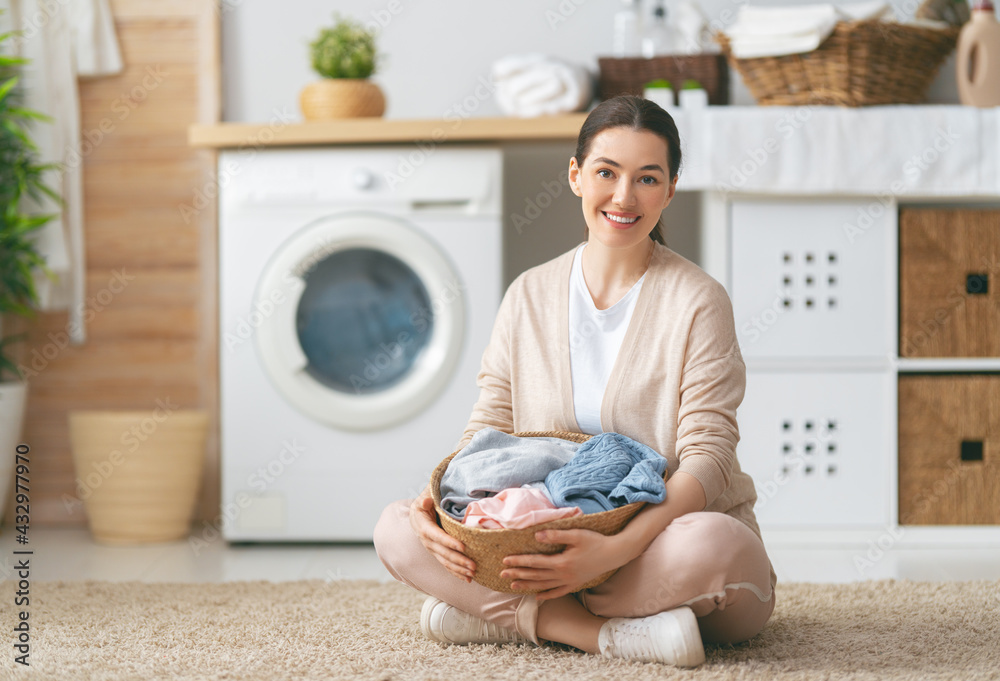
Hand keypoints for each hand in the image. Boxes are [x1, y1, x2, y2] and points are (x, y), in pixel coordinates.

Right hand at [409, 487, 475, 582]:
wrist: (416, 515)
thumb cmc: (424, 504)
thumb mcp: (423, 498)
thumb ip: (425, 499)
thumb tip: (427, 501)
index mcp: (424, 527)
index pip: (438, 536)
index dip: (449, 542)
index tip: (463, 547)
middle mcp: (427, 542)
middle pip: (444, 553)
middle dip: (459, 560)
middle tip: (473, 565)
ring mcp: (432, 550)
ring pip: (446, 562)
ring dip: (459, 569)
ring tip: (473, 573)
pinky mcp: (437, 554)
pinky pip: (446, 565)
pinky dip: (457, 573)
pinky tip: (467, 579)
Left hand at [500, 529, 626, 599]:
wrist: (614, 554)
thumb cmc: (595, 541)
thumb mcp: (576, 534)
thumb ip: (555, 535)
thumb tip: (536, 536)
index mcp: (562, 562)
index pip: (535, 562)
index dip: (519, 561)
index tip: (505, 560)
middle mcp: (563, 575)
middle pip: (536, 575)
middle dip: (518, 574)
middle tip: (503, 573)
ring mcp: (569, 581)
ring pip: (544, 586)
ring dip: (528, 585)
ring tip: (513, 585)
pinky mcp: (575, 584)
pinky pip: (558, 592)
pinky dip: (547, 595)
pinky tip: (538, 597)